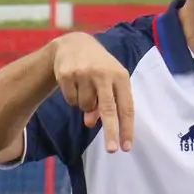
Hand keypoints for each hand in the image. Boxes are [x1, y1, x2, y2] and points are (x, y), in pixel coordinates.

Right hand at [50, 33, 134, 151]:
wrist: (74, 44)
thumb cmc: (99, 68)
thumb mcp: (108, 81)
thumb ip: (106, 103)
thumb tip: (91, 123)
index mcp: (120, 76)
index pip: (126, 106)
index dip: (127, 128)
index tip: (126, 146)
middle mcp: (103, 74)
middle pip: (109, 109)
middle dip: (111, 131)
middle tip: (112, 150)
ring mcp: (83, 73)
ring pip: (85, 107)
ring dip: (86, 107)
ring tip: (86, 89)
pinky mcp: (66, 74)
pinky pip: (71, 101)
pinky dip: (73, 99)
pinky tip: (75, 85)